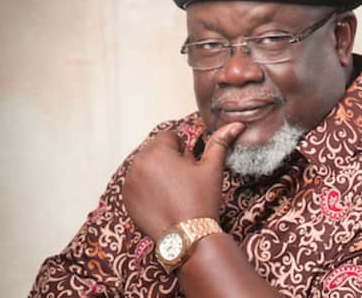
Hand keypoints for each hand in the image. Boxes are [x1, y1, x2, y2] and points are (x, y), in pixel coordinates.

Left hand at [122, 122, 244, 240]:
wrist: (189, 237)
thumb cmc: (201, 200)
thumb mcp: (212, 168)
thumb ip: (220, 142)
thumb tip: (236, 124)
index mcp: (157, 152)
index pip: (170, 137)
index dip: (184, 151)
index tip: (190, 168)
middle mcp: (137, 164)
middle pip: (156, 150)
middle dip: (169, 160)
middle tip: (183, 182)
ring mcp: (129, 182)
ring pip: (147, 165)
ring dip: (158, 172)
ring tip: (173, 192)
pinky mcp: (126, 198)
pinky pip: (137, 182)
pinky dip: (147, 187)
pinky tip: (162, 201)